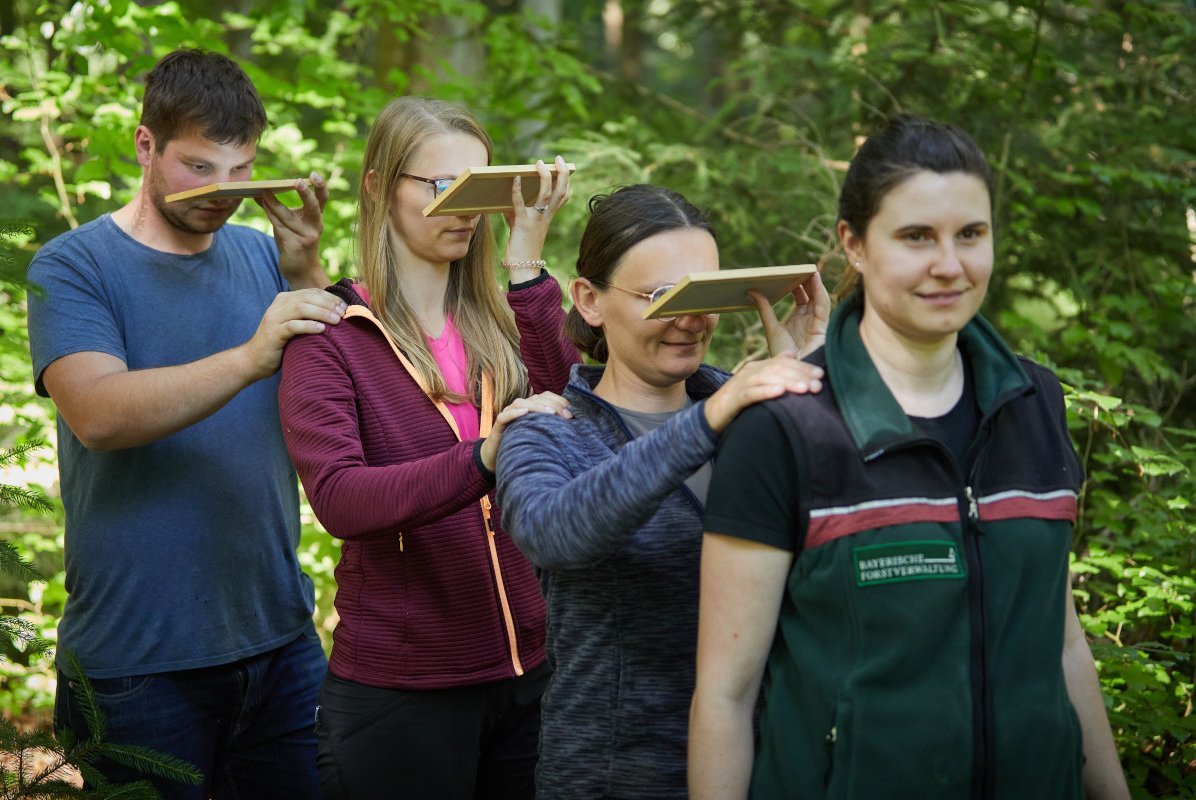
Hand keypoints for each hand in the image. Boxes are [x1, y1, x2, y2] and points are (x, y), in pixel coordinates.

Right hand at [239, 288, 345, 380]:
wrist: (253, 360)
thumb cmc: (280, 343)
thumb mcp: (294, 324)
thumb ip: (308, 315)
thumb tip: (336, 312)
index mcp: (284, 300)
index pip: (311, 292)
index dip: (330, 297)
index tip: (345, 306)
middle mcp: (278, 305)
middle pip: (307, 298)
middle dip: (328, 304)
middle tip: (344, 312)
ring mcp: (274, 318)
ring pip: (301, 309)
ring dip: (322, 313)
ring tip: (337, 320)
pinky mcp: (273, 333)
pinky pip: (293, 326)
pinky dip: (309, 326)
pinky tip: (322, 329)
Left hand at [258, 172, 329, 288]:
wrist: (301, 271)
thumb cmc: (295, 243)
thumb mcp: (292, 225)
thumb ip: (281, 210)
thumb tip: (261, 193)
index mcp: (317, 218)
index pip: (322, 199)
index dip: (321, 186)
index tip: (314, 175)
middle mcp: (315, 226)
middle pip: (313, 207)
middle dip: (306, 193)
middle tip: (298, 181)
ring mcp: (306, 237)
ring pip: (288, 216)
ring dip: (274, 203)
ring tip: (264, 192)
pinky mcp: (294, 245)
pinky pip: (279, 227)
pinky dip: (270, 214)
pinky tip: (263, 204)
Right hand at [479, 391, 572, 471]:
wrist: (498, 456)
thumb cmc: (522, 443)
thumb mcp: (539, 432)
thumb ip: (551, 425)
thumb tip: (572, 423)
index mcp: (530, 406)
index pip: (545, 396)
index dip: (558, 400)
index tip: (571, 412)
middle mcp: (519, 407)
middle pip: (536, 399)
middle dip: (553, 405)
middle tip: (566, 416)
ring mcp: (507, 414)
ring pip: (520, 403)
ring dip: (536, 406)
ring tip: (550, 412)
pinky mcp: (498, 425)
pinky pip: (504, 416)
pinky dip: (514, 413)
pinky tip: (524, 413)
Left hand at [503, 156, 571, 282]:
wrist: (523, 267)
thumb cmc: (522, 246)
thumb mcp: (521, 225)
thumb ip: (517, 211)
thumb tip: (508, 197)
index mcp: (549, 217)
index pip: (564, 196)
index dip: (566, 181)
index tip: (564, 168)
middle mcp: (546, 216)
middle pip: (561, 191)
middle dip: (563, 173)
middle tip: (559, 160)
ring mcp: (536, 219)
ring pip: (547, 194)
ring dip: (544, 176)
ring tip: (540, 164)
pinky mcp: (523, 223)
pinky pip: (520, 203)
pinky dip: (517, 189)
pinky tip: (515, 178)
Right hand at [703, 352, 823, 432]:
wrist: (712, 415)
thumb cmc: (740, 401)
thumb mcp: (758, 384)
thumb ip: (773, 370)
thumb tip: (791, 356)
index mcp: (758, 366)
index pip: (784, 362)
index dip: (803, 367)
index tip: (821, 375)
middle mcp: (750, 371)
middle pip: (778, 368)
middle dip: (800, 376)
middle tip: (818, 385)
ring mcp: (741, 383)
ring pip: (767, 378)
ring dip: (788, 382)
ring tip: (805, 388)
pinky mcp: (734, 398)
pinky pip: (751, 393)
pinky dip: (766, 391)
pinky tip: (779, 393)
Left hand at [749, 270, 829, 357]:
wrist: (791, 372)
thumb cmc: (782, 354)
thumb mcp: (771, 327)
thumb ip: (764, 309)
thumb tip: (752, 291)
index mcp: (798, 320)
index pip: (801, 297)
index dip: (797, 285)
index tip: (791, 272)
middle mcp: (809, 319)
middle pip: (811, 296)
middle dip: (807, 281)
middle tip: (801, 268)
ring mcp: (817, 322)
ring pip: (819, 298)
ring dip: (815, 284)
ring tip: (810, 270)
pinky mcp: (823, 326)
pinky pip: (824, 305)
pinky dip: (820, 292)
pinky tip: (815, 280)